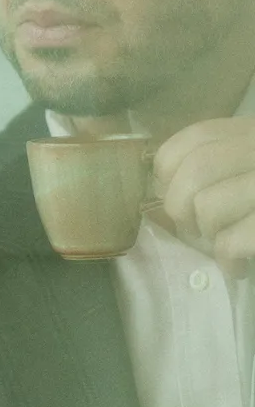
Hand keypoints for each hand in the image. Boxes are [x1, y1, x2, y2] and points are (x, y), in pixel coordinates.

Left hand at [154, 116, 254, 265]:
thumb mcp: (252, 167)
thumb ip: (221, 165)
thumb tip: (160, 187)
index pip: (196, 138)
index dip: (169, 168)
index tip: (173, 191)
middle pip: (194, 172)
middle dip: (180, 209)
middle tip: (197, 230)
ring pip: (208, 207)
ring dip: (207, 237)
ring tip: (225, 247)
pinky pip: (231, 242)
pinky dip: (227, 261)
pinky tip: (239, 267)